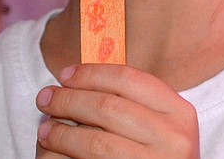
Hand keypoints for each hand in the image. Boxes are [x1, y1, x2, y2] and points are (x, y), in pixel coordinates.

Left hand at [34, 64, 199, 158]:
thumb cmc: (156, 153)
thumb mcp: (157, 124)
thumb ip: (130, 101)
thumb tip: (79, 77)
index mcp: (179, 112)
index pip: (128, 79)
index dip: (92, 74)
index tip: (65, 75)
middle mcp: (173, 139)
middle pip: (109, 107)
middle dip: (69, 100)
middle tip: (46, 97)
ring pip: (96, 142)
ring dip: (62, 132)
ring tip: (44, 128)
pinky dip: (67, 154)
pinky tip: (53, 149)